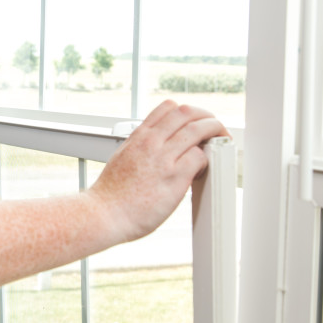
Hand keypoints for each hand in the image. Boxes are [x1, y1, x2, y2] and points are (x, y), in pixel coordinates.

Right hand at [89, 100, 227, 243]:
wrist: (103, 214)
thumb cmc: (111, 194)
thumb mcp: (122, 158)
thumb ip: (140, 148)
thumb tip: (156, 148)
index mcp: (138, 137)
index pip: (168, 107)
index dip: (187, 112)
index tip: (195, 122)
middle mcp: (151, 142)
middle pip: (187, 112)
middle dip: (206, 117)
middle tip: (214, 128)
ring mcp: (163, 158)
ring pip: (198, 129)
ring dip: (214, 132)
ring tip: (219, 142)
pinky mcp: (174, 177)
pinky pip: (200, 157)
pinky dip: (206, 160)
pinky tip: (201, 169)